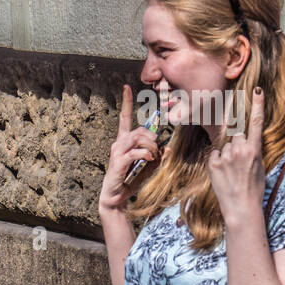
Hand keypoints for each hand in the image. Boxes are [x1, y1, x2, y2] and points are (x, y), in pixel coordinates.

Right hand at [99, 84, 162, 214]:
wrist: (116, 196)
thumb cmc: (130, 180)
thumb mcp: (147, 166)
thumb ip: (156, 156)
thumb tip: (168, 148)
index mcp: (124, 141)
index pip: (124, 117)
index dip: (126, 102)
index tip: (126, 87)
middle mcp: (119, 143)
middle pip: (139, 129)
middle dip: (152, 137)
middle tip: (157, 149)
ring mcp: (117, 151)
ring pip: (138, 137)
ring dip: (151, 145)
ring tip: (153, 155)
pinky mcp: (119, 161)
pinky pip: (136, 151)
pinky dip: (146, 154)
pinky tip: (150, 159)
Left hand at [207, 87, 265, 226]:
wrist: (241, 208)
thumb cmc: (254, 189)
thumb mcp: (259, 167)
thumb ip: (252, 151)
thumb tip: (246, 142)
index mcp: (254, 150)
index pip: (256, 122)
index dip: (257, 105)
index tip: (257, 90)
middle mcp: (240, 150)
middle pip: (236, 135)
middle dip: (237, 143)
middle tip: (240, 162)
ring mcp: (225, 156)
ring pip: (225, 145)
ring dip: (227, 154)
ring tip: (232, 172)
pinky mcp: (213, 163)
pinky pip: (215, 154)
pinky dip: (218, 161)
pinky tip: (224, 174)